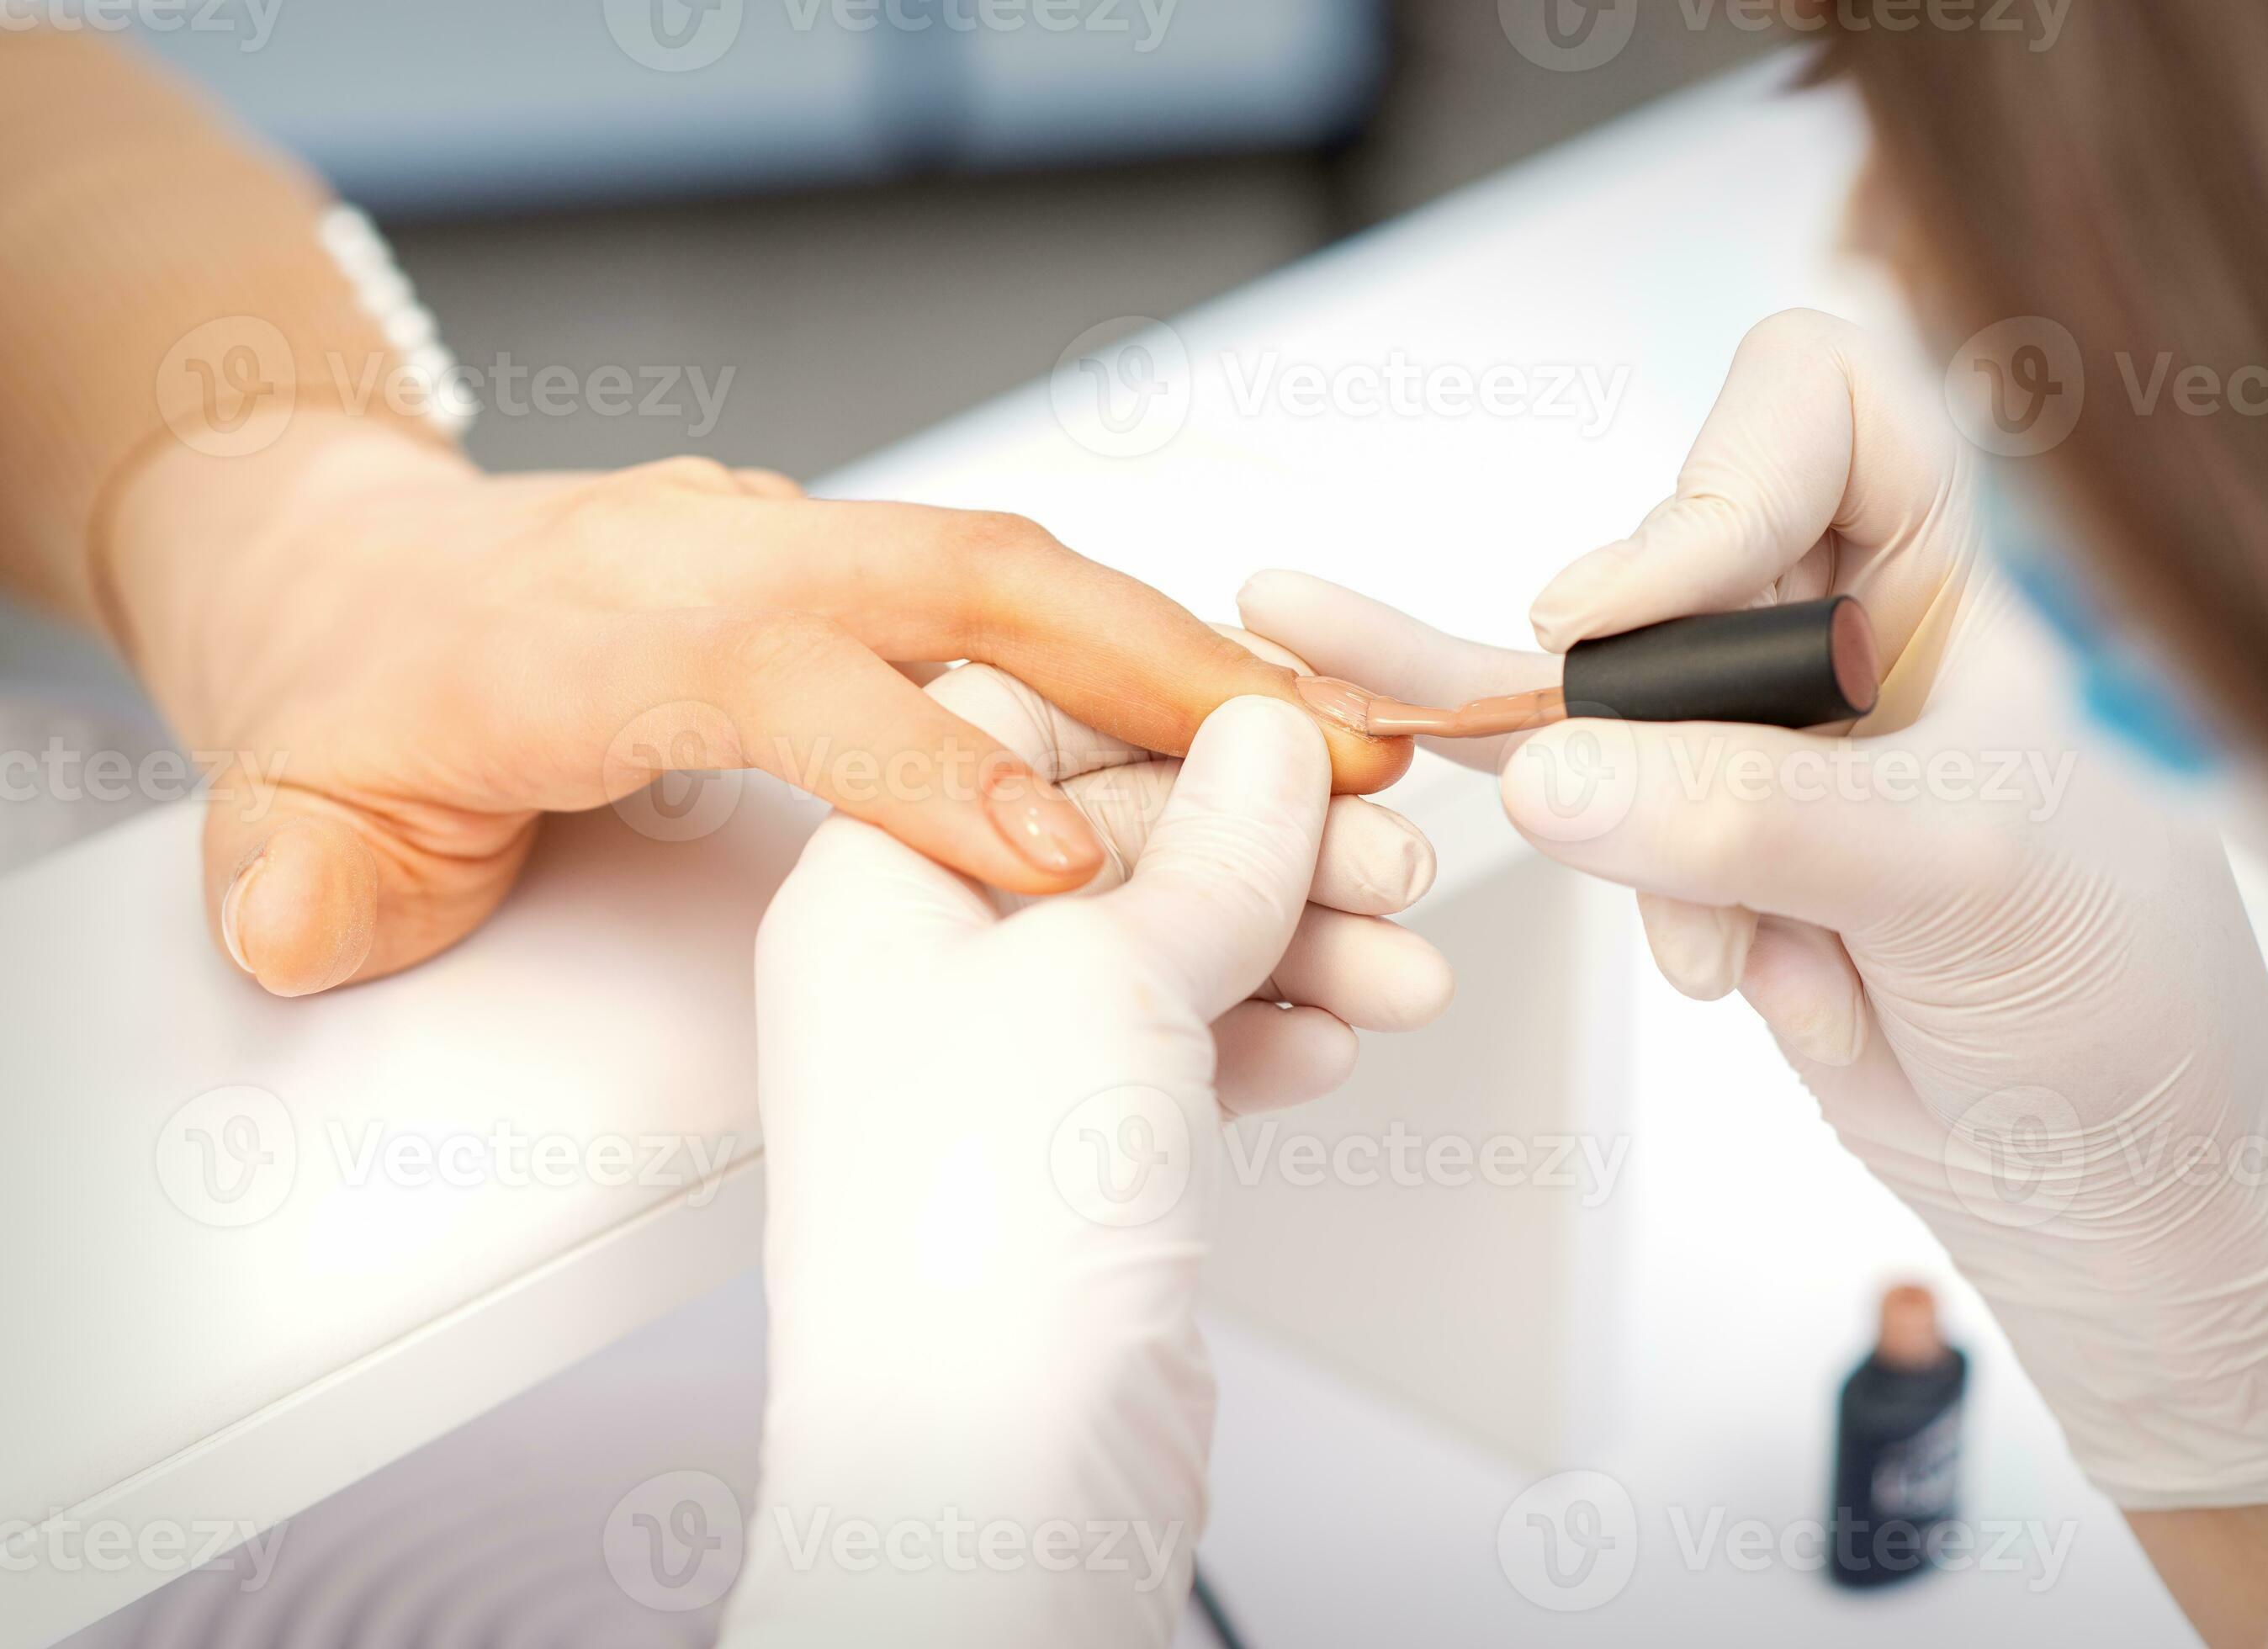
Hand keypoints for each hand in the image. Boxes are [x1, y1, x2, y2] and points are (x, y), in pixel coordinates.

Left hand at [102, 416, 1409, 995]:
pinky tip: (1252, 742)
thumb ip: (308, 881)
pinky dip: (1151, 668)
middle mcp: (746, 562)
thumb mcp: (300, 805)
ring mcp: (820, 555)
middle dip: (1159, 676)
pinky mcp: (868, 581)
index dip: (930, 770)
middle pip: (980, 582)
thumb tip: (316, 928)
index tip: (1059, 864)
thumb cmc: (371, 686)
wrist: (379, 572)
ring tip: (1345, 758)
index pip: (797, 679)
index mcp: (617, 623)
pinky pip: (1034, 611)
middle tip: (1316, 769)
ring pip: (1040, 584)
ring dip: (1195, 669)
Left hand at [734, 688, 1448, 1646]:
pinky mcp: (1068, 1158)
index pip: (1023, 721)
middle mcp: (925, 967)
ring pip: (1173, 948)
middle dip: (1274, 845)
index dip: (1174, 708)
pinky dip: (1267, 1036)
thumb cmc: (977, 1238)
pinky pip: (1184, 1051)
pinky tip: (1329, 1043)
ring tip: (1400, 970)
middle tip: (1393, 855)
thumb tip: (1266, 742)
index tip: (1300, 716)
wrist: (986, 1483)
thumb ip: (1213, 845)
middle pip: (1124, 837)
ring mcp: (998, 1066)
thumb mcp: (1111, 978)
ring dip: (1302, 944)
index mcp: (877, 883)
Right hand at [1243, 310, 2267, 1515]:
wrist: (2101, 1185)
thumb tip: (1545, 773)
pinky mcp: (1683, 842)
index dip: (1712, 485)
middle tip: (1672, 836)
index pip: (1820, 403)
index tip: (1626, 625)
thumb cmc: (2113, 1006)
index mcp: (1954, 576)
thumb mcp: (1965, 880)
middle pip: (1665, 559)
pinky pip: (1542, 769)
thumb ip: (1755, 813)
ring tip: (1690, 940)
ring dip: (1606, 818)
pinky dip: (1447, 730)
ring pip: (1586, 688)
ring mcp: (1749, 740)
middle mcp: (1841, 629)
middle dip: (1646, 711)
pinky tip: (1317, 659)